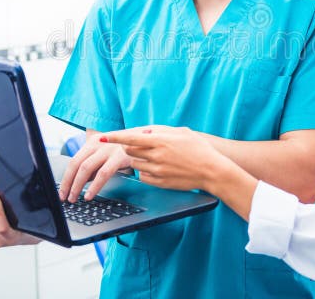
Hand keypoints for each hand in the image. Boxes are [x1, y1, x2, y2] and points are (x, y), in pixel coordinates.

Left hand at [59, 130, 132, 201]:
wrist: (148, 139)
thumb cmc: (126, 148)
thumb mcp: (107, 154)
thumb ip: (94, 165)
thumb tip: (81, 183)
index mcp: (93, 142)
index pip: (73, 161)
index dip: (66, 178)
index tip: (62, 191)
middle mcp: (98, 143)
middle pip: (76, 164)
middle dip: (68, 183)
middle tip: (65, 198)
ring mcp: (108, 149)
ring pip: (86, 168)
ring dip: (77, 186)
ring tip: (74, 198)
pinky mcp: (119, 156)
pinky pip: (103, 173)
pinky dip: (94, 186)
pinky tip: (90, 195)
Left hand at [102, 125, 227, 191]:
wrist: (212, 171)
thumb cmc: (199, 149)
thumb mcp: (182, 132)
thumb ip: (162, 131)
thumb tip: (145, 132)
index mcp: (161, 141)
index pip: (130, 138)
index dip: (114, 138)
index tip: (102, 137)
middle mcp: (156, 155)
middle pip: (129, 151)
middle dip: (129, 148)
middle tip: (140, 146)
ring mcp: (157, 170)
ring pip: (135, 164)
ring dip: (138, 159)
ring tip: (153, 157)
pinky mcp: (160, 182)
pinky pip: (142, 176)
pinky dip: (145, 171)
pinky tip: (157, 168)